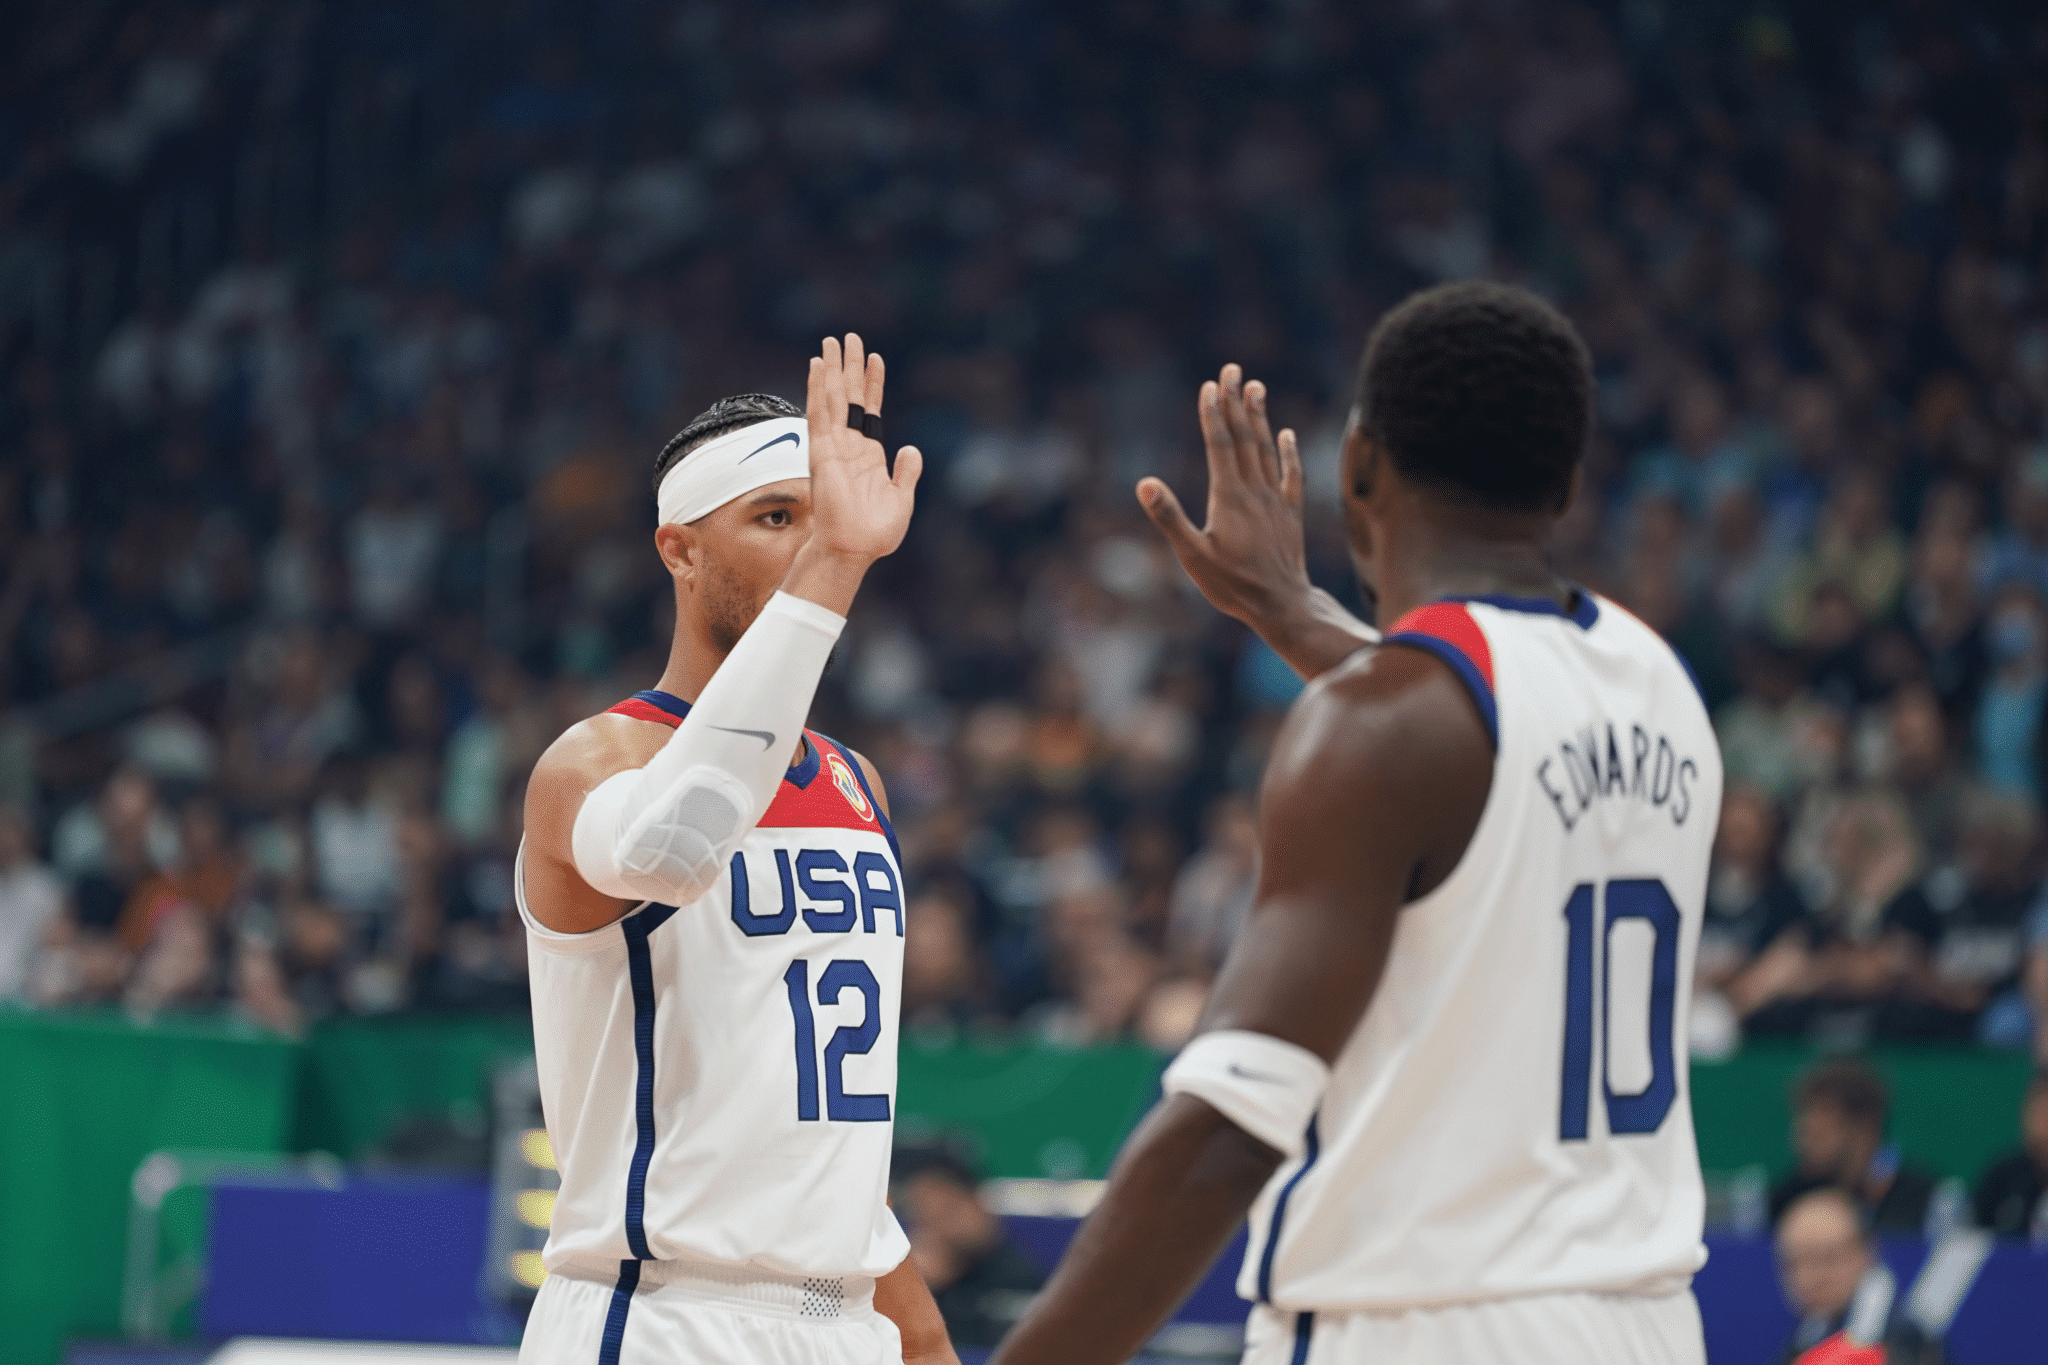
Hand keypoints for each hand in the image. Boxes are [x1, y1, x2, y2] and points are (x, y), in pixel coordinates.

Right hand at [803, 332, 923, 564]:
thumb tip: (911, 449)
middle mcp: (849, 445)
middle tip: (849, 337)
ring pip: (833, 397)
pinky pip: (820, 413)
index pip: (870, 410)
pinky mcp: (822, 451)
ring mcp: (834, 446)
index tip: (876, 358)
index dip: (873, 384)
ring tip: (832, 341)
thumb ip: (906, 473)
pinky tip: (818, 366)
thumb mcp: (901, 499)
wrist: (854, 549)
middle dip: (850, 366)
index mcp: (868, 455)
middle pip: (849, 396)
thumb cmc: (875, 533)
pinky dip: (819, 388)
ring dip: (833, 368)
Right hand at [1139, 365, 1375, 680]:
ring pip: (1266, 449)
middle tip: (1231, 369)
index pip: (1220, 444)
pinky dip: (1287, 452)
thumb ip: (1169, 517)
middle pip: (1244, 437)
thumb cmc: (1233, 584)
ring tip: (1256, 387)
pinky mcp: (1290, 514)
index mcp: (1229, 497)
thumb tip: (1144, 483)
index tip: (1209, 386)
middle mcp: (1255, 491)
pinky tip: (1285, 434)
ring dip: (1259, 417)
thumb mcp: (1193, 555)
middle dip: (1235, 401)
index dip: (1213, 413)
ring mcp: (1275, 500)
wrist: (1283, 605)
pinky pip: (1290, 475)